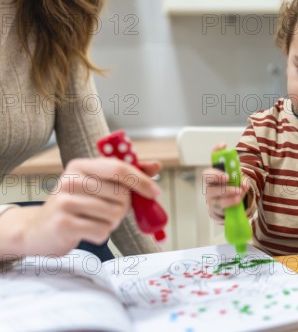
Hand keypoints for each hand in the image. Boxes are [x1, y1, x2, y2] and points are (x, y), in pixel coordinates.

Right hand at [5, 157, 161, 256]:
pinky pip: (102, 231)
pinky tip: (87, 231)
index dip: (141, 181)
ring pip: (114, 215)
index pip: (119, 169)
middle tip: (111, 212)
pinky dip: (101, 235)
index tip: (155, 192)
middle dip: (124, 208)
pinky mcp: (63, 224)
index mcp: (81, 165)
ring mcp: (64, 202)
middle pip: (120, 195)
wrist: (39, 230)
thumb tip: (156, 166)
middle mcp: (70, 180)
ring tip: (95, 220)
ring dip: (112, 223)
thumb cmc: (76, 205)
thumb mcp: (98, 184)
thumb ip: (127, 175)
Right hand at [201, 143, 247, 218]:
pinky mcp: (214, 206)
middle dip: (217, 174)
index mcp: (216, 171)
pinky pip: (220, 204)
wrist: (226, 207)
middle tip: (228, 177)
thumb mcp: (236, 180)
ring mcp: (210, 194)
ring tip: (239, 191)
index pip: (214, 158)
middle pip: (207, 175)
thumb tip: (244, 183)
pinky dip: (230, 201)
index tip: (223, 145)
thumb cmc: (230, 189)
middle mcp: (210, 182)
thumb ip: (240, 179)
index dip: (216, 150)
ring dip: (227, 191)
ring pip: (214, 191)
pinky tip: (237, 199)